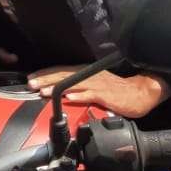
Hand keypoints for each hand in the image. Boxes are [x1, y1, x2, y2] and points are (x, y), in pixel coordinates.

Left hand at [29, 67, 170, 118]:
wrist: (140, 93)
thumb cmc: (117, 91)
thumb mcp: (95, 86)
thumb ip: (80, 88)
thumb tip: (63, 94)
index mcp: (86, 73)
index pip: (61, 71)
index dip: (46, 74)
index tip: (31, 78)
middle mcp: (89, 75)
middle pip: (63, 75)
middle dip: (46, 79)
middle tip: (30, 84)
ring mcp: (97, 84)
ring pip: (73, 84)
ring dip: (57, 87)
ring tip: (43, 92)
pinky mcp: (106, 95)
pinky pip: (91, 94)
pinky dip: (79, 96)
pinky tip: (69, 99)